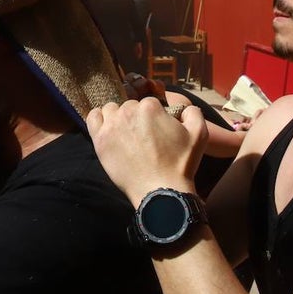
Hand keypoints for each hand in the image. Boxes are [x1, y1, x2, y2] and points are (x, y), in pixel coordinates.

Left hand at [86, 98, 206, 205]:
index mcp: (150, 107)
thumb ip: (193, 112)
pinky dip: (99, 119)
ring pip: (111, 110)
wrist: (161, 190)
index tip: (155, 132)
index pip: (148, 103)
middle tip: (143, 138)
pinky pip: (93, 118)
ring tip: (126, 134)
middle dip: (136, 118)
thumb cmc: (181, 164)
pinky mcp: (100, 140)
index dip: (153, 117)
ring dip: (117, 117)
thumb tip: (183, 107)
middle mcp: (128, 112)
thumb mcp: (199, 134)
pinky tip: (108, 129)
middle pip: (129, 106)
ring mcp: (111, 125)